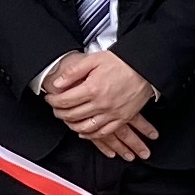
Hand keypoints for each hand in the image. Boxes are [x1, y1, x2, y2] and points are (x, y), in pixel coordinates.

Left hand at [43, 48, 157, 142]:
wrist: (145, 67)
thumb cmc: (121, 62)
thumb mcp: (94, 59)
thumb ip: (74, 72)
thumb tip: (58, 84)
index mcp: (92, 88)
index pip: (65, 101)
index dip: (53, 101)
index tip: (50, 98)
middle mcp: (101, 104)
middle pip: (72, 115)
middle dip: (59, 113)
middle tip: (55, 109)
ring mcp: (112, 113)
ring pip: (85, 128)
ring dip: (72, 126)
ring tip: (67, 120)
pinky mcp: (122, 118)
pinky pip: (103, 132)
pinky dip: (90, 135)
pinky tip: (84, 132)